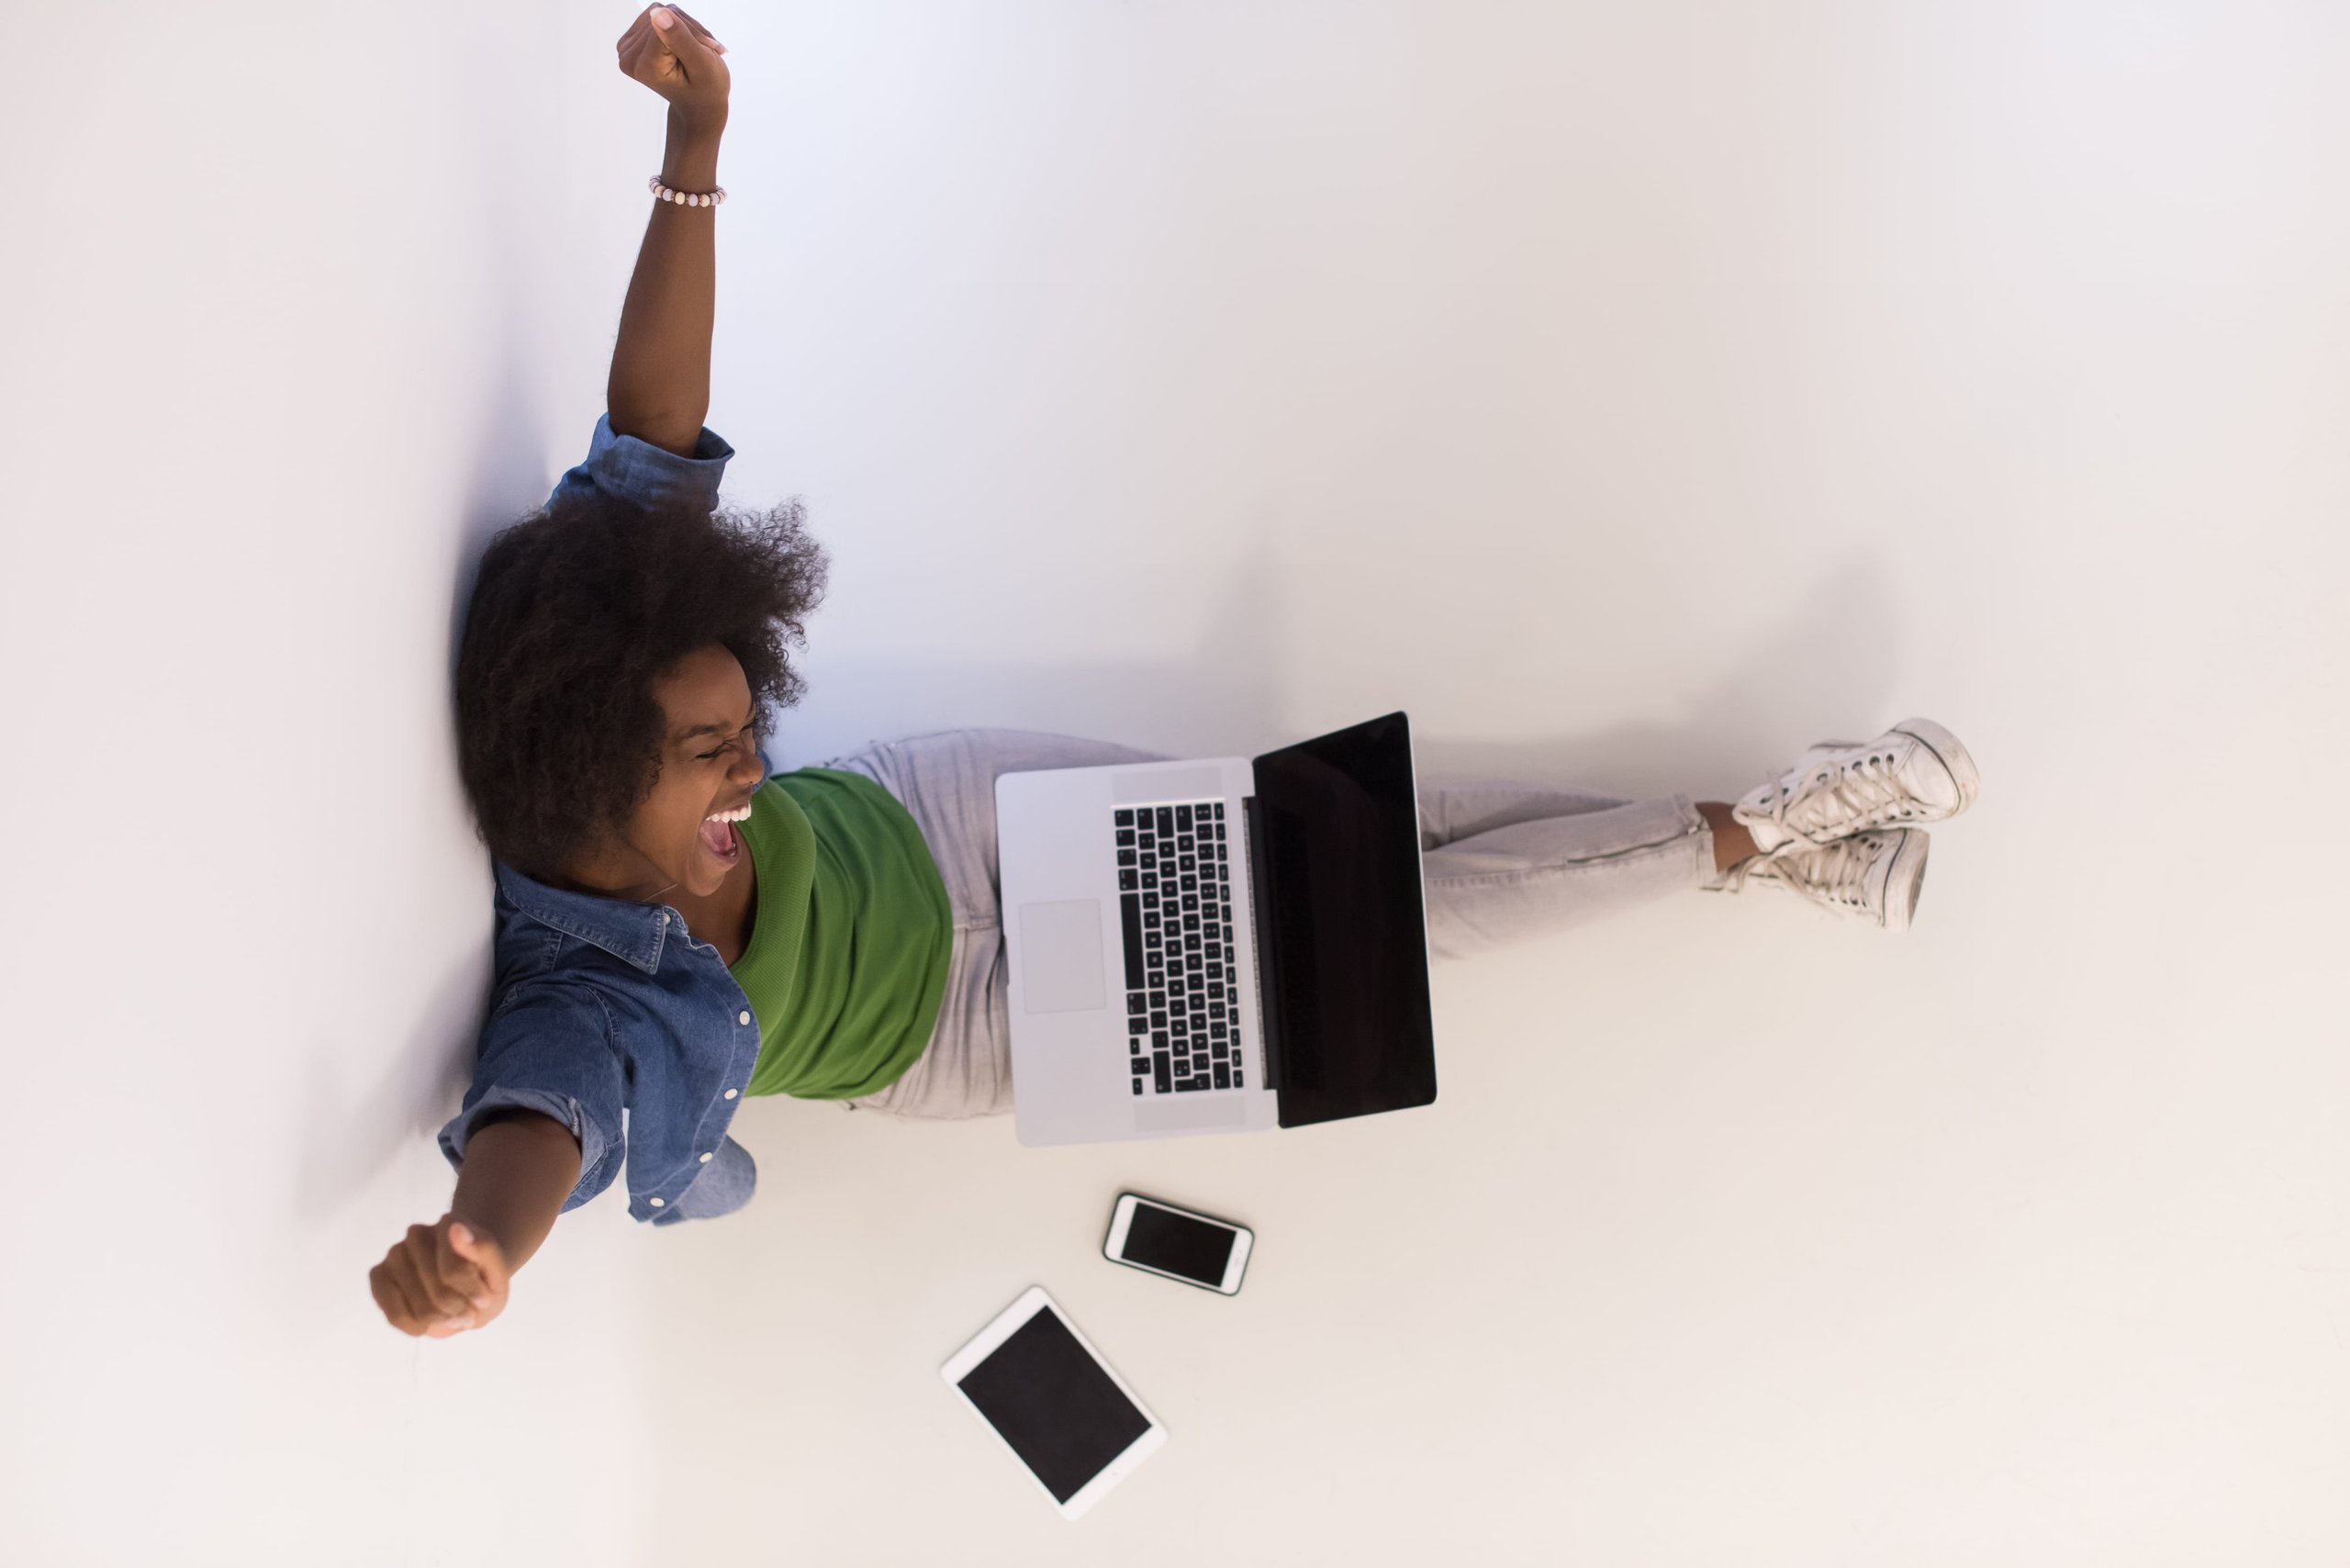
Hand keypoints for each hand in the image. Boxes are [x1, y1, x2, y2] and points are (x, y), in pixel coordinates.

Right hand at [368, 1215, 513, 1338]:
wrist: (466, 1287)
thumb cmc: (482, 1277)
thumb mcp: (497, 1269)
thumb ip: (484, 1248)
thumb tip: (456, 1227)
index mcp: (450, 1223)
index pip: (455, 1271)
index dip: (473, 1293)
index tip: (485, 1298)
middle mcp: (417, 1233)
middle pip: (439, 1291)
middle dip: (459, 1309)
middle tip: (469, 1311)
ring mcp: (394, 1254)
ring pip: (420, 1307)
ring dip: (441, 1320)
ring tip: (451, 1314)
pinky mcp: (378, 1276)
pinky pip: (395, 1315)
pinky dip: (416, 1327)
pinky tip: (428, 1323)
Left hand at [617, 5, 729, 136]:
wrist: (698, 103)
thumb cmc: (706, 88)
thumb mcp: (702, 64)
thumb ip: (680, 39)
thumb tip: (656, 12)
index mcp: (645, 67)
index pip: (665, 25)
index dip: (692, 31)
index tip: (711, 47)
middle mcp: (628, 57)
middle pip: (660, 16)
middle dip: (688, 29)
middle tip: (706, 49)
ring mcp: (627, 48)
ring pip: (659, 11)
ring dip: (684, 26)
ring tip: (697, 49)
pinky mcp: (631, 38)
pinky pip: (656, 12)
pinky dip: (676, 24)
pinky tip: (685, 43)